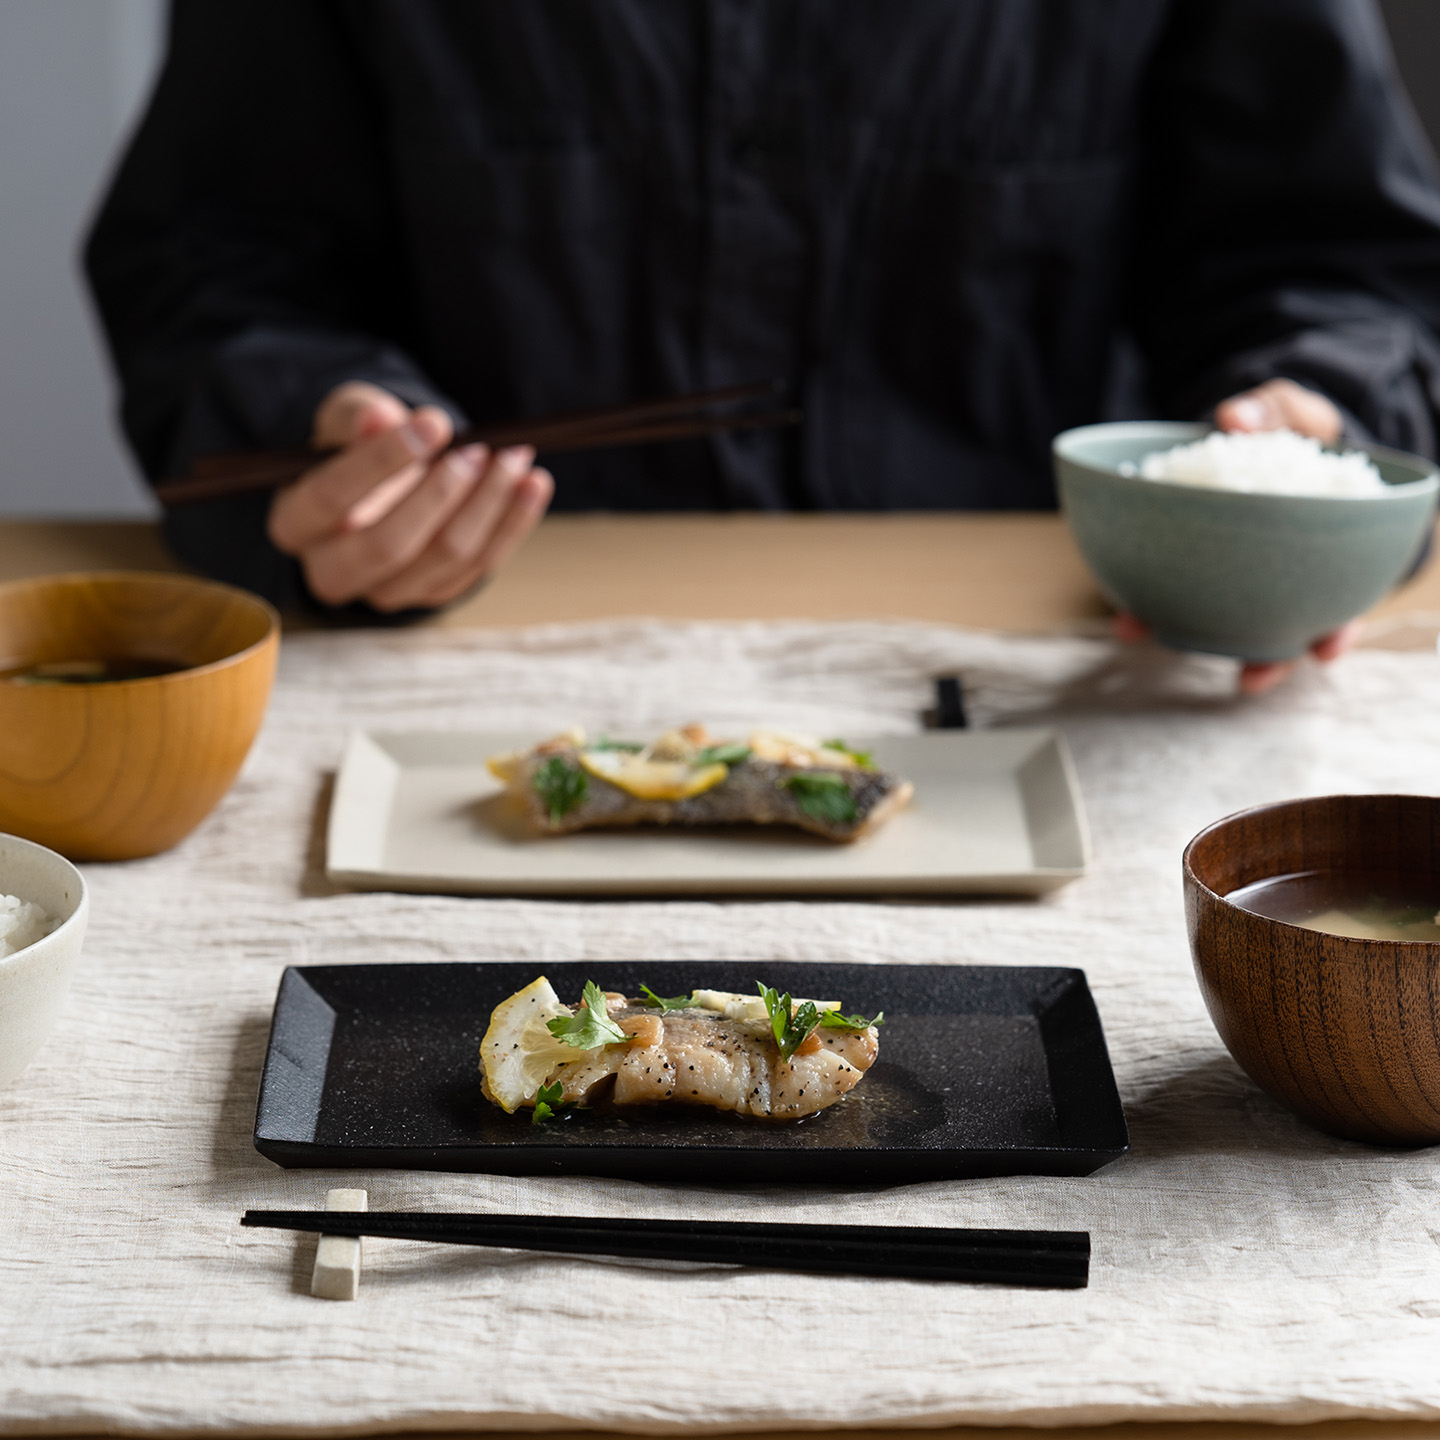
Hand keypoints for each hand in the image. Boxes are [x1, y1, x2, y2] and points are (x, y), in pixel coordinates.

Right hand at [267, 381, 552, 610]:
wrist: (385, 483)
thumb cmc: (358, 445)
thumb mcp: (348, 418)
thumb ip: (358, 416)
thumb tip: (380, 418)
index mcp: (296, 524)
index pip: (331, 498)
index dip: (381, 461)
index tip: (432, 424)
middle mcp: (334, 570)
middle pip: (389, 545)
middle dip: (442, 495)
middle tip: (478, 451)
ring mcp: (388, 591)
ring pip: (445, 557)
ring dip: (488, 506)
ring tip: (514, 458)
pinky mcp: (434, 594)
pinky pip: (481, 566)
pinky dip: (512, 523)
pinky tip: (533, 484)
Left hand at [1115, 378, 1357, 693]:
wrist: (1253, 433)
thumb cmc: (1290, 428)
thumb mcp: (1292, 412)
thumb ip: (1271, 412)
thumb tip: (1234, 418)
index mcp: (1329, 547)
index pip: (1345, 597)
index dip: (1339, 629)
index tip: (1328, 651)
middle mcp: (1287, 573)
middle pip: (1287, 628)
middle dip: (1270, 660)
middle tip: (1250, 680)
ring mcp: (1243, 576)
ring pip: (1227, 622)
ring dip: (1195, 642)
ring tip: (1160, 643)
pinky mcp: (1203, 569)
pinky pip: (1181, 594)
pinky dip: (1156, 610)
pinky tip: (1129, 620)